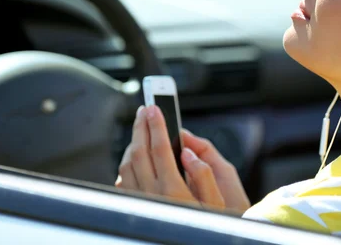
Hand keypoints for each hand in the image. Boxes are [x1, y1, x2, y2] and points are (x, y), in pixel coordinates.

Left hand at [115, 105, 249, 213]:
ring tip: (142, 128)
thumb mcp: (216, 202)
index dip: (156, 124)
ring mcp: (140, 201)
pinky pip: (124, 180)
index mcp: (174, 190)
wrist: (189, 244)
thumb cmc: (207, 225)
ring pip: (128, 164)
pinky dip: (127, 162)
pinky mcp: (134, 206)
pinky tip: (135, 155)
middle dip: (142, 127)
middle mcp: (153, 195)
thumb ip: (204, 174)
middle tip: (145, 110)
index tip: (154, 108)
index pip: (160, 148)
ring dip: (133, 142)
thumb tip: (187, 151)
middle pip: (139, 151)